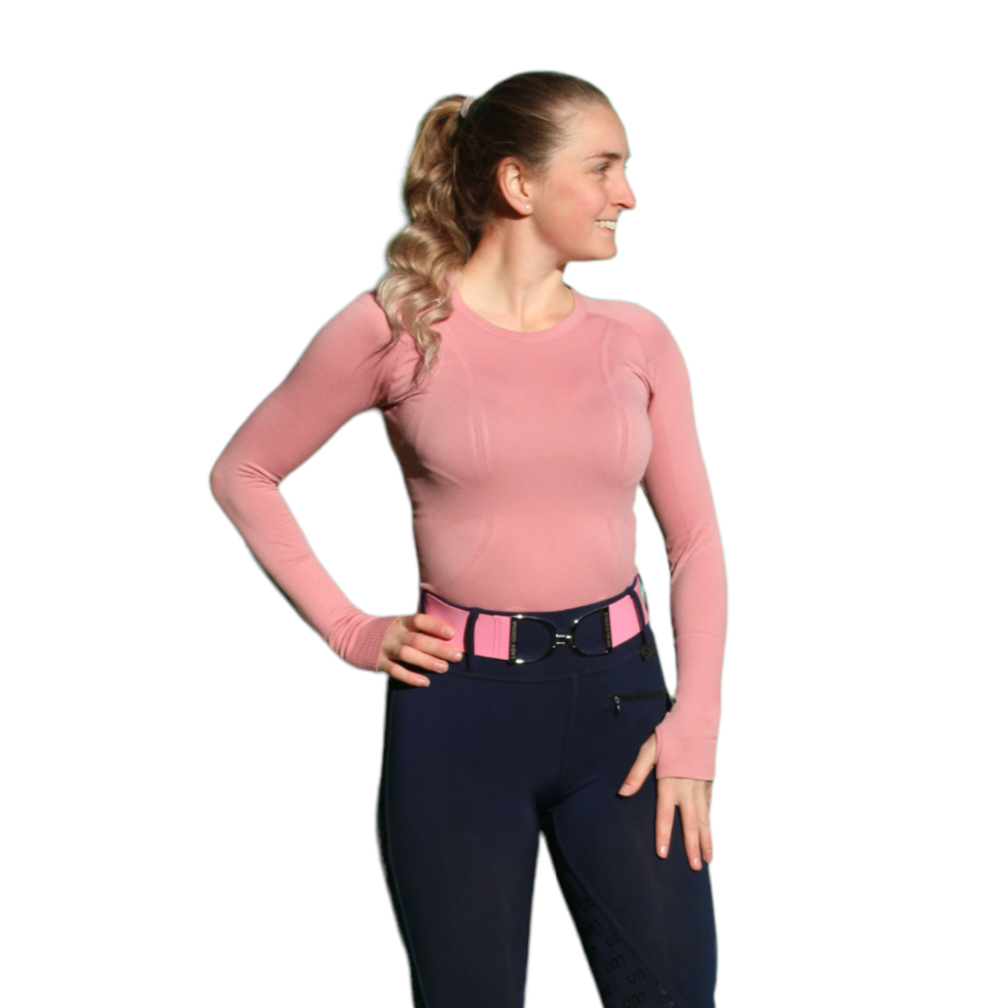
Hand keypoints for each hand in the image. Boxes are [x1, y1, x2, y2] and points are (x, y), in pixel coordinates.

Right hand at [377, 613, 462, 685]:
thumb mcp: (401, 625)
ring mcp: (386, 648)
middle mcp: (395, 634)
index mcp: (402, 622)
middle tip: (457, 656)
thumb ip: (420, 630)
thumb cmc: (389, 632)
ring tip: (444, 668)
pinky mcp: (380, 662)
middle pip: (418, 640)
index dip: (436, 626)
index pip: (420, 620)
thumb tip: (450, 637)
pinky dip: (410, 677)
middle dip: (439, 648)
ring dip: (427, 661)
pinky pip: (395, 671)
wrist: (355, 635)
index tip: (452, 633)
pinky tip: (424, 682)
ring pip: (407, 655)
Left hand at [617, 732, 712, 869]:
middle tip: (695, 867)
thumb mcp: (649, 750)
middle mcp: (687, 789)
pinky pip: (708, 808)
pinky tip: (708, 834)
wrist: (696, 721)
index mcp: (670, 783)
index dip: (663, 835)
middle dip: (692, 847)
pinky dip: (708, 823)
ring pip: (704, 819)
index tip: (663, 854)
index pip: (665, 815)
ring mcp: (700, 787)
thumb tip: (623, 792)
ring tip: (707, 859)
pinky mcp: (707, 783)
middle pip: (690, 824)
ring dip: (705, 840)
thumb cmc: (670, 734)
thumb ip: (636, 773)